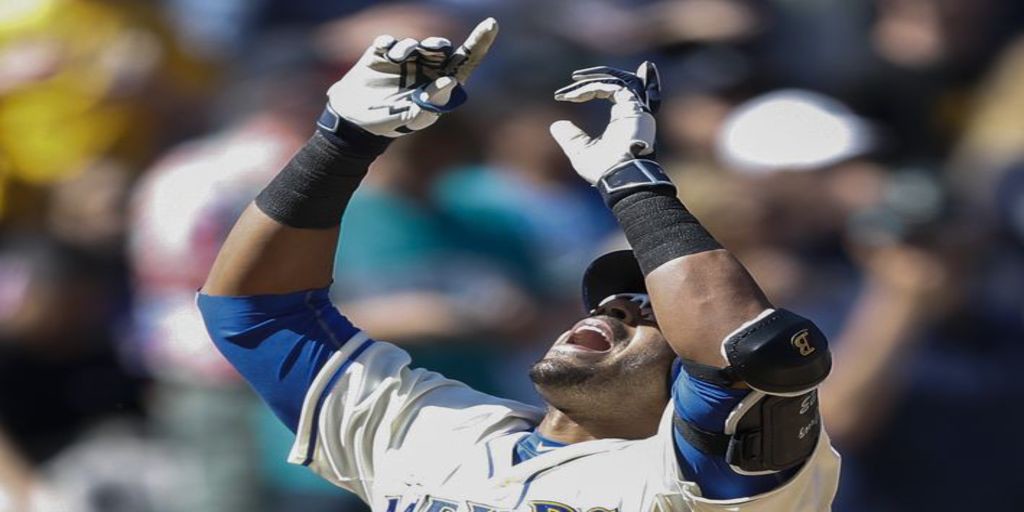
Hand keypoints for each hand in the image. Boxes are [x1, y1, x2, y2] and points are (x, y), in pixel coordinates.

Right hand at [326, 18, 497, 137]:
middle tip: (431, 49)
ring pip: (415, 43)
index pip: (465, 60)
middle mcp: (425, 68)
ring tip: (398, 57)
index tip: (492, 23)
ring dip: (408, 47)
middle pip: (440, 47)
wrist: (354, 120)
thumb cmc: (388, 123)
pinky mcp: (382, 54)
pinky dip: (389, 44)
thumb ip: (432, 103)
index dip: (480, 42)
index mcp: (440, 84)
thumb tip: (450, 81)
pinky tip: (384, 51)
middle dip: (437, 44)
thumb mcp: (413, 118)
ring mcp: (404, 60)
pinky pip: (389, 41)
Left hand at [549, 61, 660, 183]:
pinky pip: (616, 87)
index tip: (563, 96)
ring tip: (575, 77)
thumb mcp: (579, 150)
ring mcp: (636, 110)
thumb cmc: (602, 170)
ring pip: (621, 80)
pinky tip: (577, 90)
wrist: (619, 178)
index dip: (588, 91)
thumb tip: (556, 125)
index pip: (611, 93)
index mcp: (623, 121)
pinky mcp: (636, 109)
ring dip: (597, 76)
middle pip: (622, 82)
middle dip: (599, 76)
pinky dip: (595, 86)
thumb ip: (570, 136)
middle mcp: (632, 112)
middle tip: (574, 77)